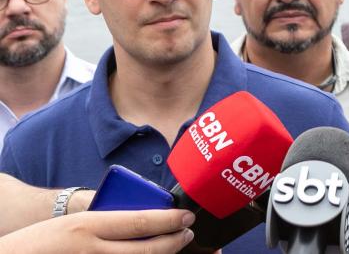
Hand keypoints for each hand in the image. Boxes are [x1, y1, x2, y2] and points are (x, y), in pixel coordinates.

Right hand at [0, 209, 194, 253]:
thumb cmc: (43, 241)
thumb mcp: (75, 223)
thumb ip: (106, 221)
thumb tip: (145, 218)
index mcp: (89, 227)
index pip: (141, 221)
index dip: (170, 219)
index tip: (187, 216)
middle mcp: (93, 251)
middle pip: (148, 248)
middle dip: (174, 240)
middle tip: (187, 232)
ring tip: (172, 246)